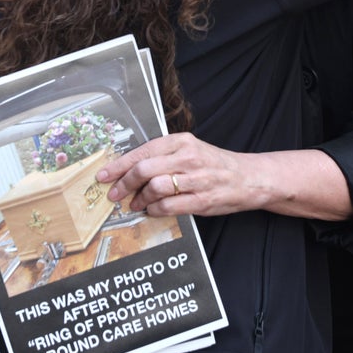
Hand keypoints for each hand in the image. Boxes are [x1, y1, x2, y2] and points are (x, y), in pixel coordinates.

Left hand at [96, 133, 260, 216]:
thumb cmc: (214, 164)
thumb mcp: (190, 150)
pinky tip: (152, 210)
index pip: (142, 151)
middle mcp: (188, 157)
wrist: (249, 177)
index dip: (118, 165)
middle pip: (144, 169)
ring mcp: (196, 179)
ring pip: (155, 187)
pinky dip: (155, 210)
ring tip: (135, 204)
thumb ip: (163, 156)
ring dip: (139, 199)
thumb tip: (129, 169)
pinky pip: (168, 206)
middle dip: (123, 184)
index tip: (103, 175)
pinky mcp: (202, 200)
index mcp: (181, 141)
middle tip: (114, 194)